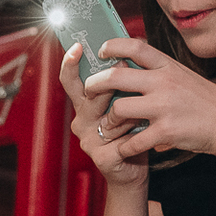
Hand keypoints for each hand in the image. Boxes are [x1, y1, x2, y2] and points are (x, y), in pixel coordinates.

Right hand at [58, 40, 150, 188]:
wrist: (135, 169)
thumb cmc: (134, 132)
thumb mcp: (126, 102)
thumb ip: (120, 82)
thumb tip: (125, 53)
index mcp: (84, 105)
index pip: (71, 80)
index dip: (70, 63)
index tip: (78, 46)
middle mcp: (81, 121)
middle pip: (90, 94)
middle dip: (109, 82)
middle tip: (124, 67)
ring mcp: (89, 140)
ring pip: (110, 115)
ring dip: (131, 112)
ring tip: (144, 113)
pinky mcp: (101, 157)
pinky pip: (122, 138)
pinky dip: (137, 134)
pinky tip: (145, 134)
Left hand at [63, 37, 215, 177]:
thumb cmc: (202, 100)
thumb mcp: (181, 75)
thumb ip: (157, 68)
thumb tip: (129, 58)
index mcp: (167, 67)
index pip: (135, 47)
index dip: (113, 46)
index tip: (101, 51)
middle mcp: (164, 83)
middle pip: (116, 76)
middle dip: (94, 84)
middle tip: (88, 90)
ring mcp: (163, 107)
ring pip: (119, 109)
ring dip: (109, 120)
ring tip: (109, 125)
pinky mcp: (165, 131)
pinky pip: (133, 141)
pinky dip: (125, 147)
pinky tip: (125, 147)